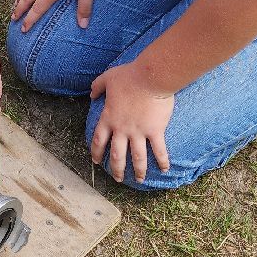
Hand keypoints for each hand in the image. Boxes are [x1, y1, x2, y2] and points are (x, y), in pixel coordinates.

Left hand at [89, 63, 173, 182]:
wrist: (151, 77)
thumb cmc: (130, 76)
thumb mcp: (108, 78)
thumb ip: (97, 87)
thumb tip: (91, 94)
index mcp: (109, 118)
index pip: (98, 140)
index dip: (96, 152)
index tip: (96, 161)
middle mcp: (122, 129)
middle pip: (117, 155)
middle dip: (117, 169)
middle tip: (118, 178)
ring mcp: (139, 132)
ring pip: (137, 158)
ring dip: (138, 171)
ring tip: (140, 180)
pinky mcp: (155, 131)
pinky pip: (159, 150)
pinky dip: (162, 161)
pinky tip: (165, 169)